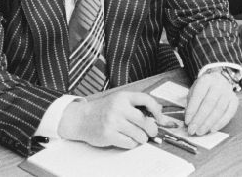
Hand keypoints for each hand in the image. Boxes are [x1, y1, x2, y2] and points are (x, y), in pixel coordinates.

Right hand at [58, 91, 175, 148]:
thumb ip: (135, 104)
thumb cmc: (102, 110)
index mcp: (123, 97)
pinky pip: (129, 143)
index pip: (146, 99)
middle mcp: (118, 108)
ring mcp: (113, 121)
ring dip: (142, 138)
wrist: (81, 118)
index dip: (157, 110)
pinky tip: (130, 140)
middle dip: (152, 129)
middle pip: (144, 121)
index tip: (160, 118)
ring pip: (139, 134)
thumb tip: (158, 113)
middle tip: (152, 132)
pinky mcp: (108, 134)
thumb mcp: (118, 100)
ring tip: (139, 137)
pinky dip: (133, 144)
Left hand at [185, 71, 238, 135]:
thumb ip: (191, 105)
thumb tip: (189, 122)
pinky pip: (229, 113)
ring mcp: (228, 92)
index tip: (187, 121)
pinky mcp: (234, 100)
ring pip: (219, 109)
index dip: (192, 110)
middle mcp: (218, 84)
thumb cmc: (204, 89)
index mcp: (206, 80)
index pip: (198, 95)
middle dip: (200, 119)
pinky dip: (221, 123)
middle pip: (209, 103)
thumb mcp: (194, 92)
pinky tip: (212, 129)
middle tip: (193, 130)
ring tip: (201, 131)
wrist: (218, 81)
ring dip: (209, 123)